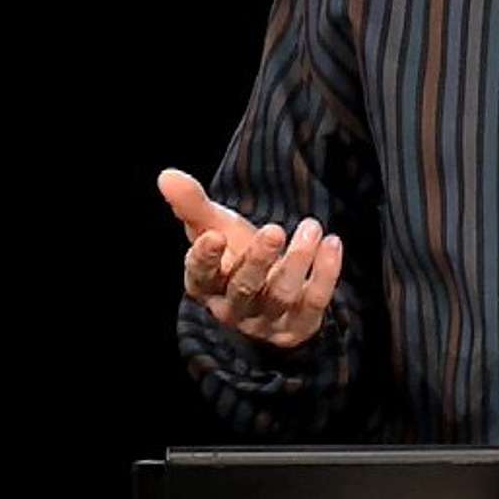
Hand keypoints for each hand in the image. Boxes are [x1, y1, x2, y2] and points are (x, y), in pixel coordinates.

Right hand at [158, 167, 343, 349]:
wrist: (271, 293)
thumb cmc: (235, 255)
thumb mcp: (214, 229)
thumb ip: (192, 205)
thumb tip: (166, 175)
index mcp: (208, 286)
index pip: (200, 276)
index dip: (205, 258)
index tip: (213, 236)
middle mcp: (234, 308)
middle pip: (244, 288)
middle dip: (258, 260)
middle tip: (273, 230)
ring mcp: (268, 320)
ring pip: (281, 295)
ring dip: (298, 260)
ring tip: (312, 226)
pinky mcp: (300, 324)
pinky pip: (314, 302)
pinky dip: (325, 274)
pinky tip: (332, 243)